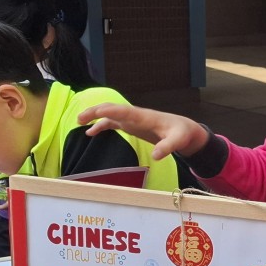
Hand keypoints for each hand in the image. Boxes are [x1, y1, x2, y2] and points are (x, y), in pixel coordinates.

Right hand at [77, 102, 206, 160]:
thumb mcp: (178, 141)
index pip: (125, 111)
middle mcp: (136, 115)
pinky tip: (91, 132)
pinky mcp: (132, 125)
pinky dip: (101, 125)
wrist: (185, 131)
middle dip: (96, 111)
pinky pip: (113, 122)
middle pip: (112, 109)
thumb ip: (167, 147)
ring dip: (95, 116)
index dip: (111, 110)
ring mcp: (132, 120)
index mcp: (145, 117)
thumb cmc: (182, 134)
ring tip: (79, 122)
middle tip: (79, 118)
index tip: (97, 111)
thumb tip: (155, 156)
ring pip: (110, 114)